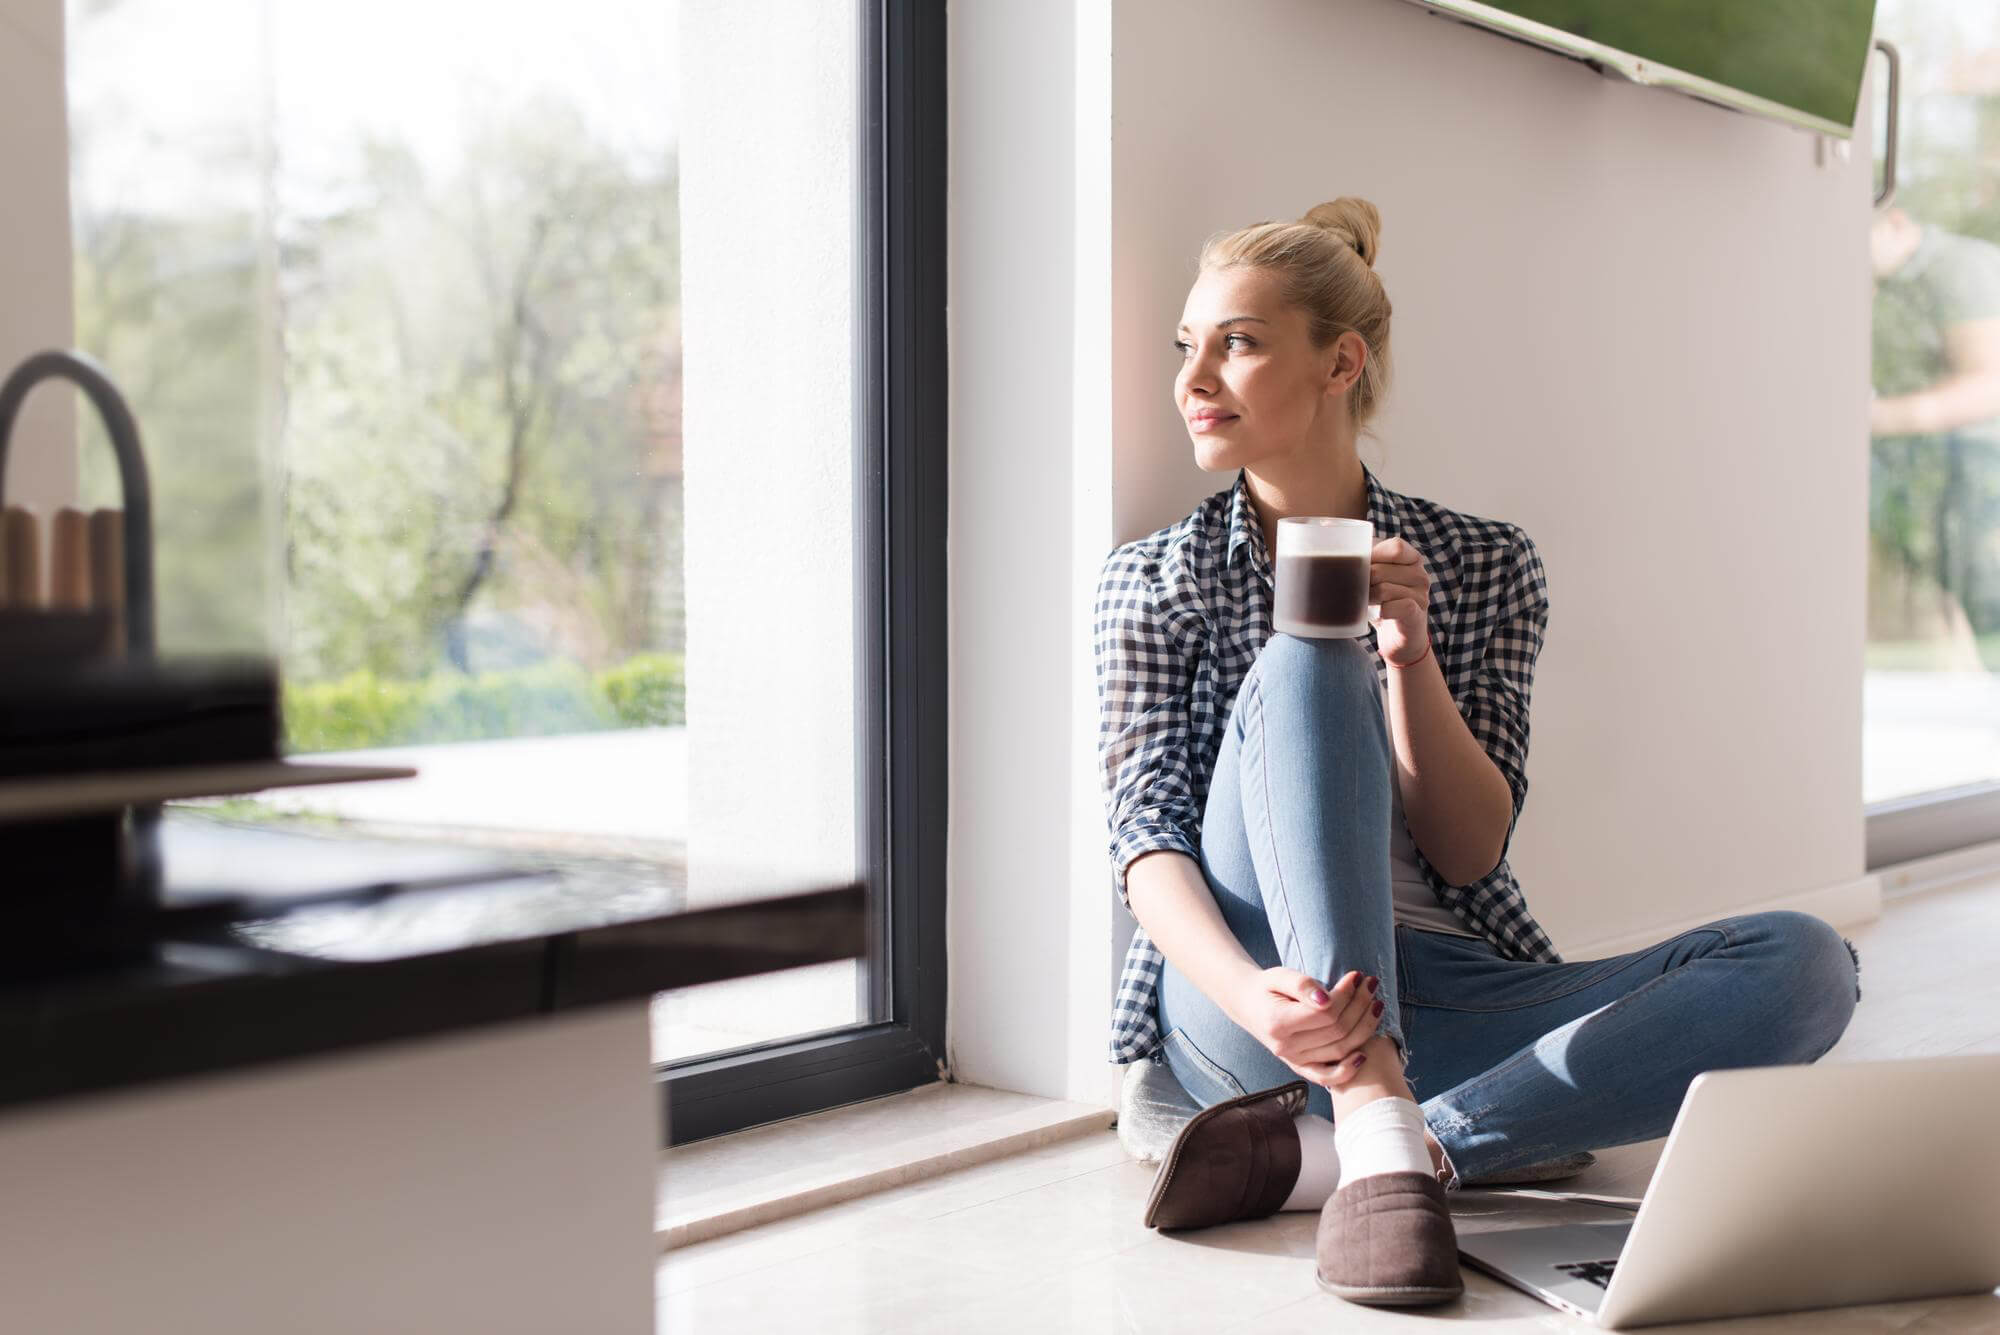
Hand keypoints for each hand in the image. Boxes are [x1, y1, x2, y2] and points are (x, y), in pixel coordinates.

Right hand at [1230, 966, 1383, 1088]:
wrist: (1249, 1005)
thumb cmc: (1267, 987)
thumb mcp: (1279, 975)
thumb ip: (1302, 985)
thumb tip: (1326, 999)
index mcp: (1278, 1022)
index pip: (1326, 1013)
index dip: (1346, 994)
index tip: (1356, 975)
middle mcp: (1286, 1047)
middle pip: (1337, 1030)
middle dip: (1360, 1005)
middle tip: (1371, 984)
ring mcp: (1293, 1060)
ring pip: (1340, 1050)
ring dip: (1364, 1027)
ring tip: (1376, 1005)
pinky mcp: (1300, 1067)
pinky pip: (1327, 1077)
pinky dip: (1348, 1070)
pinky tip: (1364, 1054)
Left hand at [1368, 536, 1431, 666]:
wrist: (1399, 637)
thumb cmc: (1381, 601)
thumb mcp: (1374, 575)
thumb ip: (1362, 555)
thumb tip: (1326, 529)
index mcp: (1411, 558)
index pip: (1395, 547)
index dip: (1373, 555)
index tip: (1358, 566)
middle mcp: (1420, 574)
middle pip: (1381, 570)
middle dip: (1362, 581)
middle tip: (1356, 591)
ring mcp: (1421, 595)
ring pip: (1383, 590)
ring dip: (1367, 599)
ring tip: (1364, 603)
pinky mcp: (1416, 614)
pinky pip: (1391, 607)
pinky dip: (1379, 612)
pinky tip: (1377, 615)